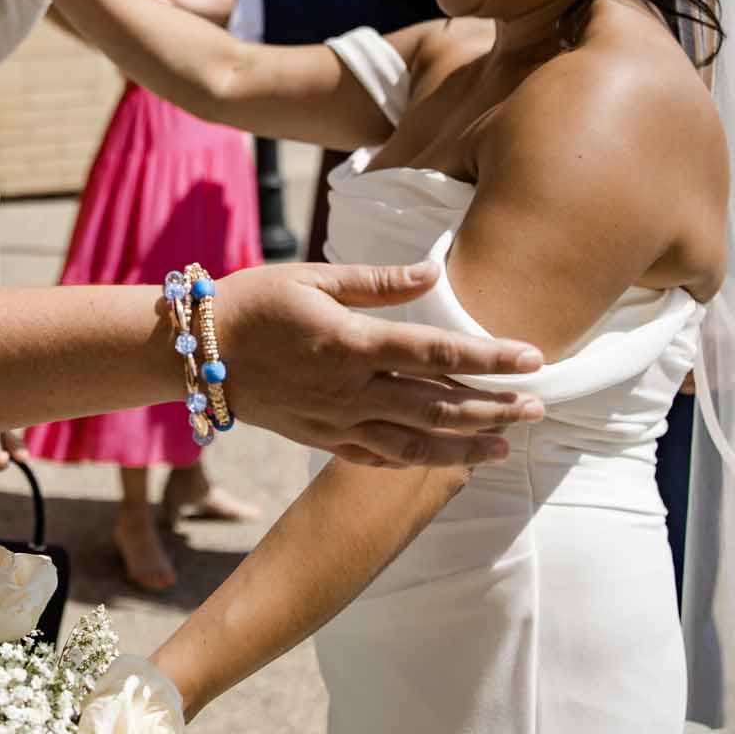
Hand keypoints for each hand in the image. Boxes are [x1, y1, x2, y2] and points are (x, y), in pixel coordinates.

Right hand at [217, 260, 546, 466]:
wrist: (195, 352)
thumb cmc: (254, 301)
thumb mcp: (312, 276)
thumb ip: (377, 281)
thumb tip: (435, 272)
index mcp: (352, 342)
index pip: (439, 353)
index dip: (492, 358)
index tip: (535, 358)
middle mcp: (350, 389)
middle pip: (439, 406)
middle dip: (495, 408)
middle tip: (540, 407)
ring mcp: (336, 420)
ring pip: (415, 443)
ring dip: (467, 445)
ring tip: (508, 444)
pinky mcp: (321, 438)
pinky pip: (379, 458)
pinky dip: (419, 461)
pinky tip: (448, 458)